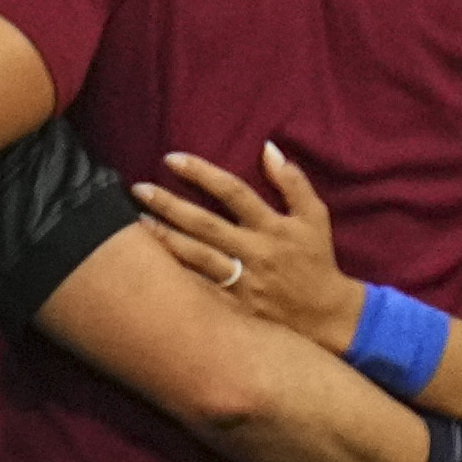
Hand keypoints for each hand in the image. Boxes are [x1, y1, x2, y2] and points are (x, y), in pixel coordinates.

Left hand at [137, 140, 353, 344]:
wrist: (324, 314)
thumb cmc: (316, 258)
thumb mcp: (314, 216)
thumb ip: (292, 182)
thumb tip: (268, 148)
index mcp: (273, 226)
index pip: (233, 191)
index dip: (202, 173)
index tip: (172, 159)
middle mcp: (255, 251)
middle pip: (205, 223)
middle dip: (169, 204)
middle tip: (139, 188)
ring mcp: (243, 280)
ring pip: (197, 256)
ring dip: (165, 238)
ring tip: (137, 221)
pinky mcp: (234, 305)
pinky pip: (198, 288)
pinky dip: (175, 275)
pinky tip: (149, 263)